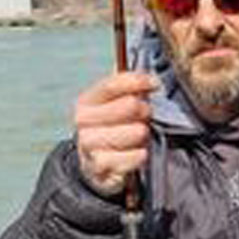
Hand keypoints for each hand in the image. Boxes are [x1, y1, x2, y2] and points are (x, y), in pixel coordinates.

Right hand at [74, 71, 157, 195]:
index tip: (155, 83)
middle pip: (129, 106)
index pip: (112, 84)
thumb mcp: (113, 105)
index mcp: (86, 101)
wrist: (95, 166)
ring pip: (136, 132)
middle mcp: (83, 121)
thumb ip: (127, 87)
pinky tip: (137, 153)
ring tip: (139, 136)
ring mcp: (89, 144)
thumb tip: (145, 71)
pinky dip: (141, 155)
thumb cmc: (111, 128)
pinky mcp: (99, 167)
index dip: (137, 81)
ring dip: (144, 134)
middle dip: (145, 111)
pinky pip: (135, 156)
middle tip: (145, 117)